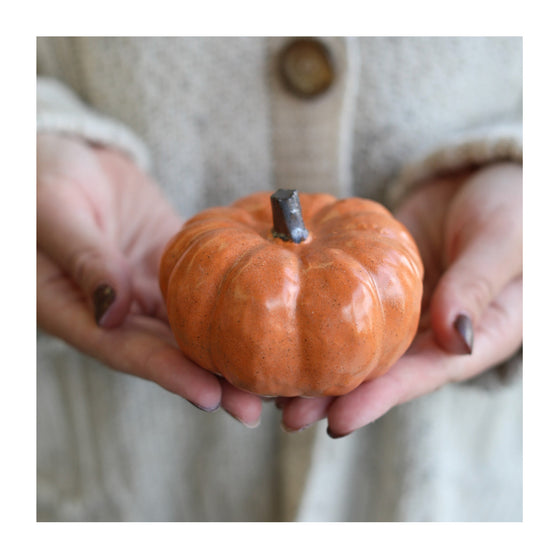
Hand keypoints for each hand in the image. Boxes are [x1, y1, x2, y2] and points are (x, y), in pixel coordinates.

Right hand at [37, 133, 261, 424]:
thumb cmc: (39, 181)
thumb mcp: (53, 213)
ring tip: (267, 378)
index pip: (124, 349)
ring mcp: (145, 288)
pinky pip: (202, 286)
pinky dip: (230, 305)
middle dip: (209, 379)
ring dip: (226, 353)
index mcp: (74, 308)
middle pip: (165, 350)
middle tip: (253, 407)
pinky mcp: (169, 266)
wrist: (67, 159)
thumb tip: (112, 311)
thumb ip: (83, 259)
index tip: (209, 396)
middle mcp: (114, 309)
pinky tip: (263, 320)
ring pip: (189, 327)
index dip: (167, 373)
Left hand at [279, 163, 521, 435]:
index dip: (381, 399)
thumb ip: (478, 287)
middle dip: (336, 393)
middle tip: (288, 413)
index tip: (338, 422)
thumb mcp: (504, 243)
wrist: (484, 174)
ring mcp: (405, 307)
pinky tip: (283, 322)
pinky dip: (320, 314)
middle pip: (382, 368)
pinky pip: (349, 299)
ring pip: (359, 340)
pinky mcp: (380, 280)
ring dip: (319, 361)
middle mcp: (434, 329)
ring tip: (273, 382)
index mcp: (476, 334)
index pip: (423, 374)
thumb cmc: (516, 205)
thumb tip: (456, 339)